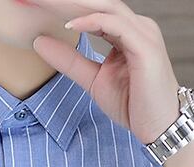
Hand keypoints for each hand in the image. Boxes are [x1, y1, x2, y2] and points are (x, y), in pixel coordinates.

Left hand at [30, 0, 180, 143]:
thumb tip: (39, 42)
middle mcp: (136, 26)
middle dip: (64, 0)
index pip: (91, 10)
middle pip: (96, 3)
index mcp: (125, 31)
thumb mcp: (93, 80)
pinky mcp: (145, 46)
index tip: (34, 3)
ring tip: (45, 2)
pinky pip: (115, 25)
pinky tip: (70, 25)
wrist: (160, 127)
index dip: (63, 6)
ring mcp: (143, 33)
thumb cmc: (133, 104)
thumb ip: (69, 61)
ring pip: (105, 7)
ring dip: (73, 4)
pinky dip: (91, 22)